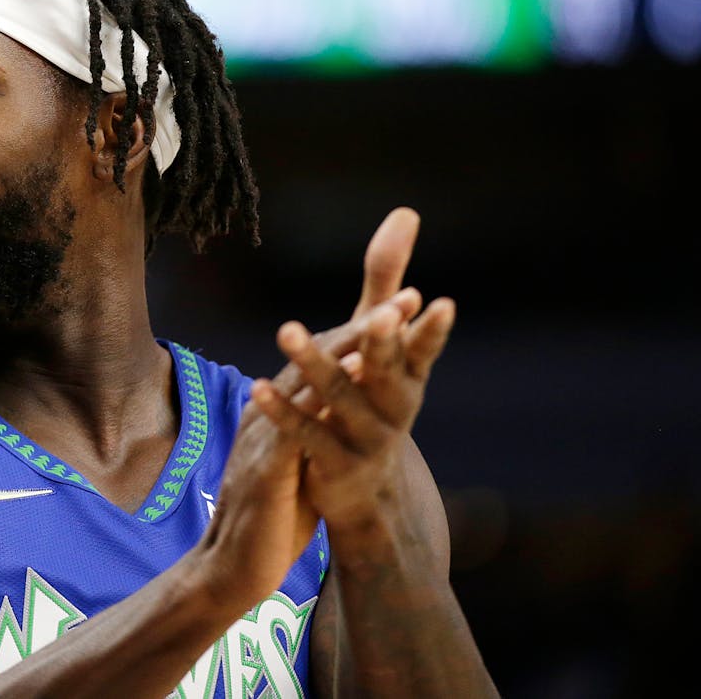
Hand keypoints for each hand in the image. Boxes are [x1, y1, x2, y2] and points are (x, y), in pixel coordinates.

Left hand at [251, 207, 455, 531]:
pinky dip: (283, 410)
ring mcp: (367, 438)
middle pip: (386, 369)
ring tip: (286, 330)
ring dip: (314, 363)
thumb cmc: (373, 393)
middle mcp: (396, 405)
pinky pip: (306, 433)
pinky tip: (258, 386)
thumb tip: (406, 212)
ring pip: (340, 397)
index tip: (441, 304)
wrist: (365, 488)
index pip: (423, 348)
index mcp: (408, 374)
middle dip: (383, 342)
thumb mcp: (382, 338)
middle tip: (381, 315)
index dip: (432, 330)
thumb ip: (387, 279)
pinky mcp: (334, 463)